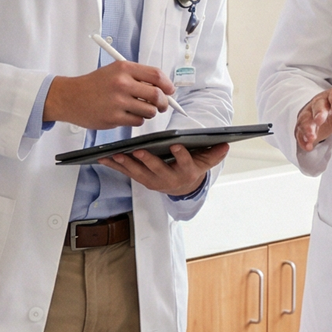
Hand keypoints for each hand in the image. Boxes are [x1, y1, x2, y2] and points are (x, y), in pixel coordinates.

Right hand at [46, 62, 174, 129]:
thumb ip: (137, 77)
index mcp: (124, 68)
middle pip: (157, 95)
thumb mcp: (115, 71)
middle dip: (164, 103)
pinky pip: (138, 121)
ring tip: (140, 109)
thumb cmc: (94, 85)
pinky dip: (137, 120)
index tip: (170, 91)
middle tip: (162, 105)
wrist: (70, 97)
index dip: (167, 85)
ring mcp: (118, 101)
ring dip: (149, 112)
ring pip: (149, 111)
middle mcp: (122, 83)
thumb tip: (162, 87)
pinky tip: (127, 115)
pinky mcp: (114, 117)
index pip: (156, 75)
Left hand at [106, 140, 227, 196]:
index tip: (176, 146)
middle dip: (148, 161)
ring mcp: (153, 180)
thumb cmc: (193, 167)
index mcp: (185, 172)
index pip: (184, 163)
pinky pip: (127, 172)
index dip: (181, 155)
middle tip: (139, 151)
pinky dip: (115, 165)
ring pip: (138, 173)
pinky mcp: (141, 179)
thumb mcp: (206, 161)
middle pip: (157, 170)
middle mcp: (168, 179)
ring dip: (127, 164)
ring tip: (116, 154)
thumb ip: (215, 153)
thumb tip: (226, 144)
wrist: (183, 186)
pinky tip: (104, 158)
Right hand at [295, 87, 331, 151]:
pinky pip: (300, 130)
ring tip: (311, 137)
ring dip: (308, 127)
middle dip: (318, 113)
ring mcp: (310, 113)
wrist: (329, 114)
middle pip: (318, 105)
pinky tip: (307, 145)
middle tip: (319, 120)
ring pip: (306, 118)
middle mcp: (321, 102)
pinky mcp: (303, 124)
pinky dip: (302, 138)